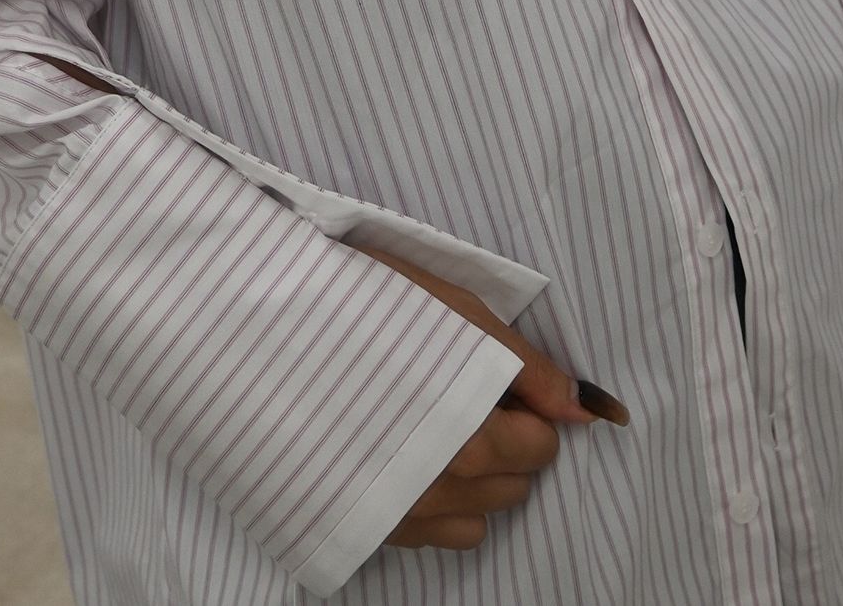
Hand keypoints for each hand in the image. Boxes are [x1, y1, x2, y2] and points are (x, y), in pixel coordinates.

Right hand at [353, 244, 629, 552]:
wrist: (258, 332)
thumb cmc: (359, 305)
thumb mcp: (451, 310)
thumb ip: (524, 366)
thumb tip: (585, 409)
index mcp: (468, 437)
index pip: (541, 445)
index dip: (527, 405)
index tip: (493, 376)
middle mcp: (438, 490)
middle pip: (514, 485)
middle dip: (505, 439)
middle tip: (462, 390)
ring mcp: (399, 514)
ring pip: (477, 519)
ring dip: (474, 478)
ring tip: (434, 422)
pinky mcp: (366, 528)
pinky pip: (433, 537)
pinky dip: (435, 504)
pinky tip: (406, 455)